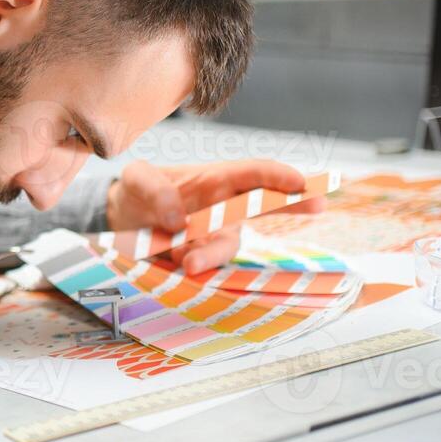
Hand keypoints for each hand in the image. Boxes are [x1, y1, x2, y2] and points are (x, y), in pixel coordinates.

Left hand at [105, 160, 326, 273]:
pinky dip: (189, 266)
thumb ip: (152, 188)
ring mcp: (213, 237)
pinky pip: (203, 267)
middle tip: (318, 204)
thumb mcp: (135, 178)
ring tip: (188, 262)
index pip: (253, 174)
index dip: (278, 176)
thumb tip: (177, 219)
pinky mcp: (198, 260)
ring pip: (226, 247)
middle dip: (292, 204)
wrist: (122, 218)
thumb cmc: (139, 191)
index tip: (301, 183)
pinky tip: (172, 263)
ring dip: (212, 254)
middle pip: (262, 207)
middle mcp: (223, 209)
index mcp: (215, 180)